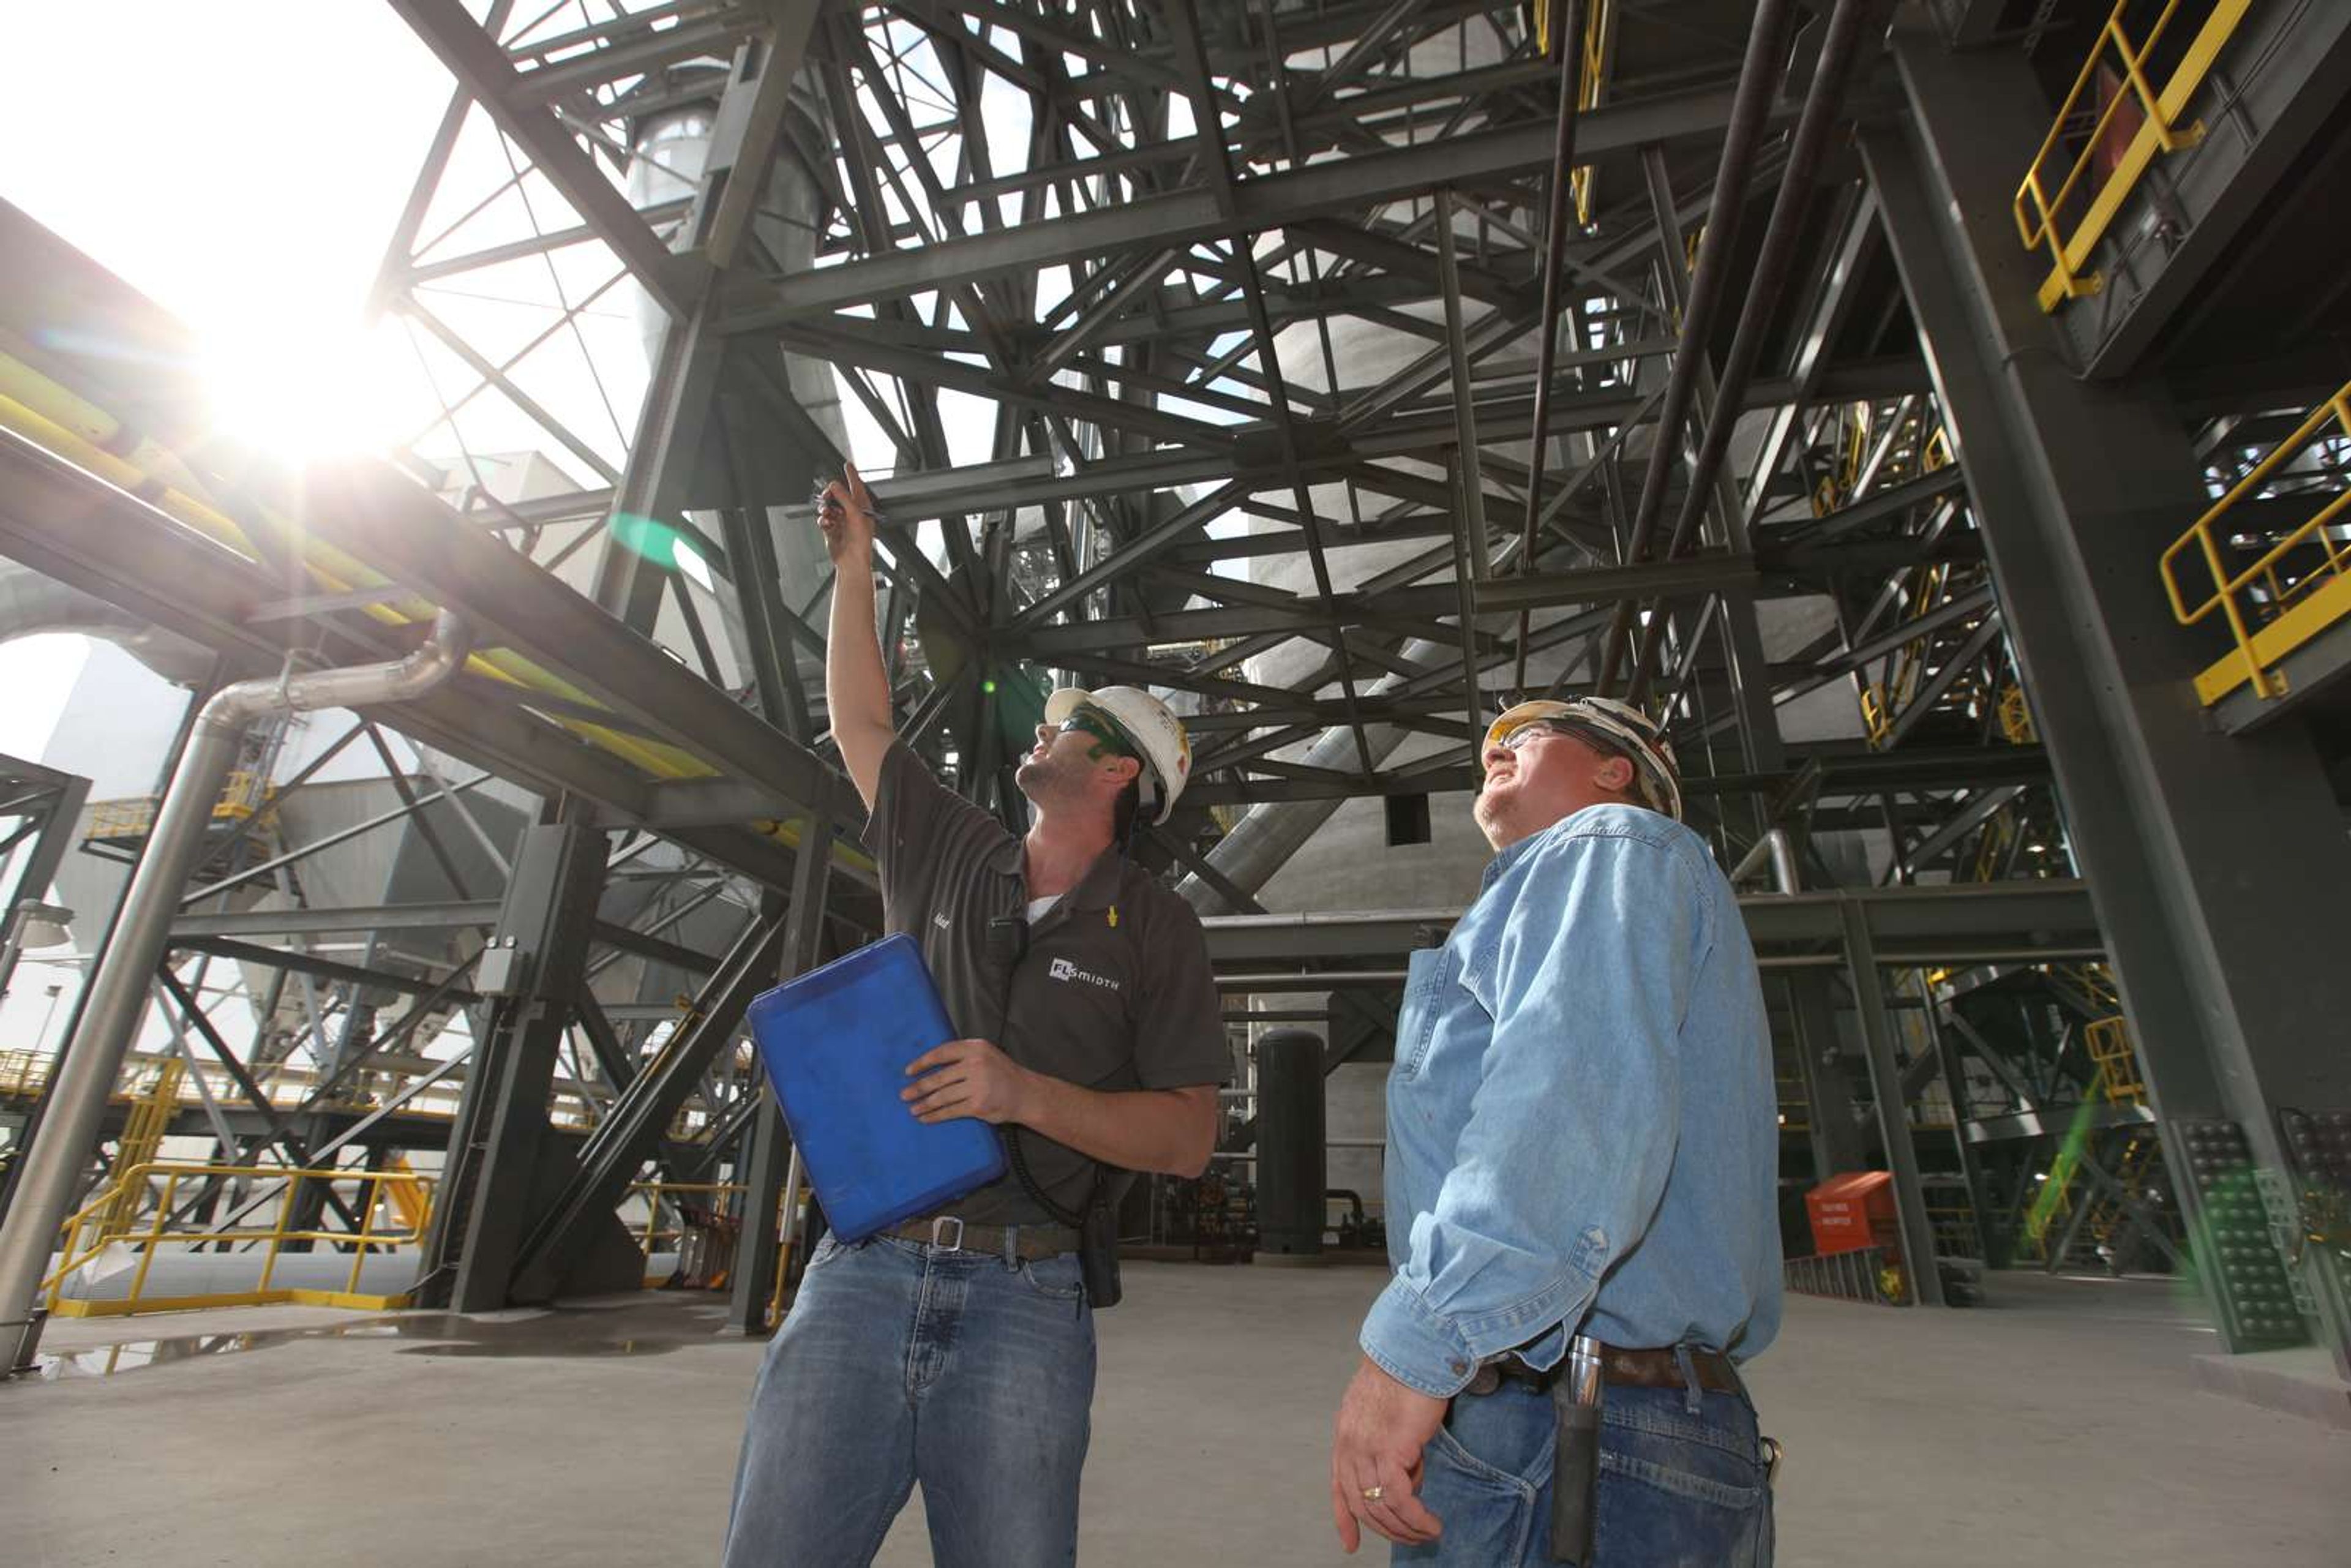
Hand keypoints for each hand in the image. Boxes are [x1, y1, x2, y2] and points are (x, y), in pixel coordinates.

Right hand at [816, 462, 875, 566]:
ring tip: (827, 513)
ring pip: (829, 506)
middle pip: (838, 495)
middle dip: (831, 494)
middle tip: (828, 495)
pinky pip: (823, 518)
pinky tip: (827, 525)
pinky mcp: (832, 529)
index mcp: (863, 508)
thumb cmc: (861, 542)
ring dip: (826, 508)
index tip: (847, 464)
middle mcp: (852, 513)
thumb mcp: (854, 514)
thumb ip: (844, 498)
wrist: (851, 561)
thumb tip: (834, 485)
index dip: (852, 475)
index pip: (856, 486)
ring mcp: (841, 521)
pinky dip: (823, 520)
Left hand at [902, 1038, 1037, 1125]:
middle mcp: (975, 1064)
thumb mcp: (986, 1054)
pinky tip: (926, 1119)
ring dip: (924, 1104)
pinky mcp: (978, 1105)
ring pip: (942, 1096)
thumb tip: (930, 1067)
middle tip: (904, 1095)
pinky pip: (951, 1111)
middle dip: (918, 1087)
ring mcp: (977, 1085)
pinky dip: (935, 1116)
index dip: (922, 1062)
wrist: (1026, 1094)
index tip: (908, 1071)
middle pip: (938, 1077)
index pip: (942, 1053)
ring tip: (913, 1109)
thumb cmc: (1002, 1074)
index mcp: (975, 1048)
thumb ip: (963, 1056)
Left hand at [1330, 1356, 1446, 1552]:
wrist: (1413, 1349)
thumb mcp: (1384, 1412)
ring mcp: (1367, 1448)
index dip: (1344, 1518)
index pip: (1338, 1486)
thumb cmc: (1405, 1373)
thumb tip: (1408, 1472)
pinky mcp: (1391, 1450)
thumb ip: (1388, 1442)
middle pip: (1360, 1503)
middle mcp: (1350, 1445)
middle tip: (1411, 1539)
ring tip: (1428, 1534)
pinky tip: (1431, 1523)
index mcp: (1346, 1435)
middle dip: (1385, 1529)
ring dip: (1405, 1528)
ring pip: (1381, 1506)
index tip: (1350, 1543)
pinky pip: (1400, 1498)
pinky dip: (1416, 1517)